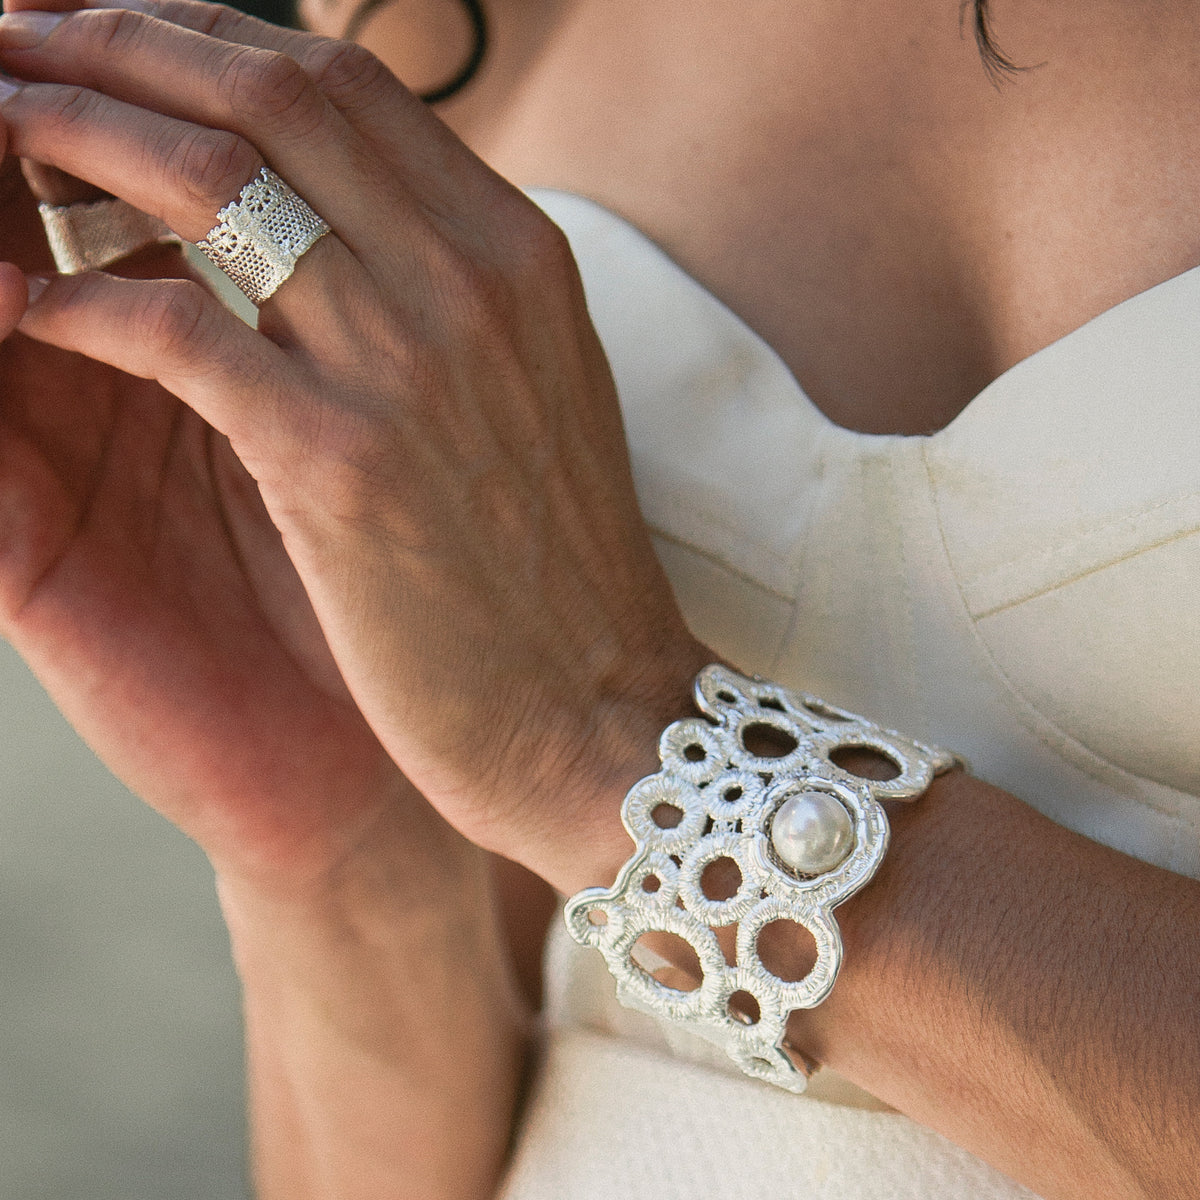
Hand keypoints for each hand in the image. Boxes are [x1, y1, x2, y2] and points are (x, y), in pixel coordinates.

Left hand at [0, 0, 711, 893]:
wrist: (601, 714)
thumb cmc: (556, 576)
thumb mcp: (528, 400)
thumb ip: (452, 298)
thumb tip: (353, 223)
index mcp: (517, 258)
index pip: (347, 82)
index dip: (212, 36)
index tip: (123, 36)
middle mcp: (471, 281)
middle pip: (271, 92)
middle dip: (123, 42)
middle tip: (21, 39)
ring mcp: (410, 364)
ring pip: (208, 182)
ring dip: (73, 134)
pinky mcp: (343, 463)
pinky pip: (174, 333)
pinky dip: (82, 308)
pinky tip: (27, 313)